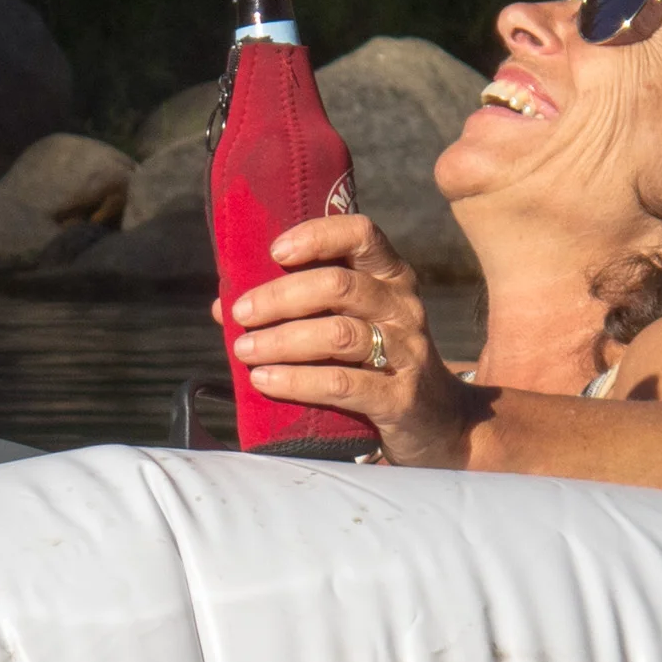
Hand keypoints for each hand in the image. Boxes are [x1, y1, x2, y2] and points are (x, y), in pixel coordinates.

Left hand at [222, 215, 483, 466]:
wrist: (438, 425)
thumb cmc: (377, 367)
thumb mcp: (350, 328)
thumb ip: (297, 311)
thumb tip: (224, 306)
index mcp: (391, 280)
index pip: (361, 235)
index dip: (317, 236)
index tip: (275, 251)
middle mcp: (402, 308)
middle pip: (339, 285)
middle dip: (280, 296)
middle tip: (241, 314)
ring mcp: (406, 353)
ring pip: (338, 334)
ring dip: (282, 340)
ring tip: (244, 350)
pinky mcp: (400, 397)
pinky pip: (342, 383)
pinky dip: (297, 380)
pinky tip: (264, 381)